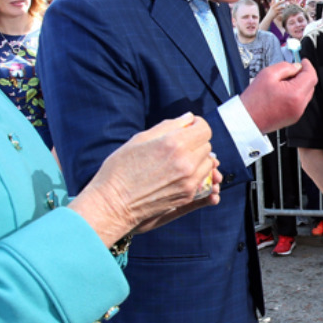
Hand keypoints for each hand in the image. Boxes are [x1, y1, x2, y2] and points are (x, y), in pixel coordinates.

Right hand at [76, 113, 218, 238]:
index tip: (189, 128)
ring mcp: (189, 181)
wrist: (114, 203)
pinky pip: (203, 179)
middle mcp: (186, 162)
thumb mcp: (140, 139)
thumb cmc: (121, 169)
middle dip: (196, 142)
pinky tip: (179, 175)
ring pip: (207, 164)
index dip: (197, 125)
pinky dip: (196, 175)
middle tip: (180, 145)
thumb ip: (168, 126)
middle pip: (207, 146)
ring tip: (179, 161)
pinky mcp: (188, 195)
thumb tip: (188, 118)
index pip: (204, 129)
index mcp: (174, 143)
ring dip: (198, 160)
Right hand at [240, 59, 316, 132]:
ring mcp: (297, 113)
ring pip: (306, 94)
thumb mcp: (268, 74)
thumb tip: (296, 67)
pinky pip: (300, 102)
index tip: (303, 61)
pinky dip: (295, 94)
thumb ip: (285, 67)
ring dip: (299, 85)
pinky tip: (282, 92)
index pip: (311, 76)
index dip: (308, 66)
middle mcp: (299, 106)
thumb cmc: (254, 101)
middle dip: (303, 75)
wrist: (247, 119)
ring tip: (282, 83)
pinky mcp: (293, 118)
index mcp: (295, 94)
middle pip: (310, 85)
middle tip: (290, 70)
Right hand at [260, 1, 284, 29]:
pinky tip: (281, 12)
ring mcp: (275, 10)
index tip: (284, 0)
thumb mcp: (271, 8)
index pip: (278, 2)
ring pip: (281, 7)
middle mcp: (274, 7)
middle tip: (286, 3)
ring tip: (284, 8)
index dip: (281, 1)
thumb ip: (272, 4)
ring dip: (283, 8)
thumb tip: (272, 0)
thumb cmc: (270, 12)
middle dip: (283, 3)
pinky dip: (282, 12)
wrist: (269, 17)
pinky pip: (281, 12)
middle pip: (279, 4)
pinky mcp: (277, 13)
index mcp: (273, 6)